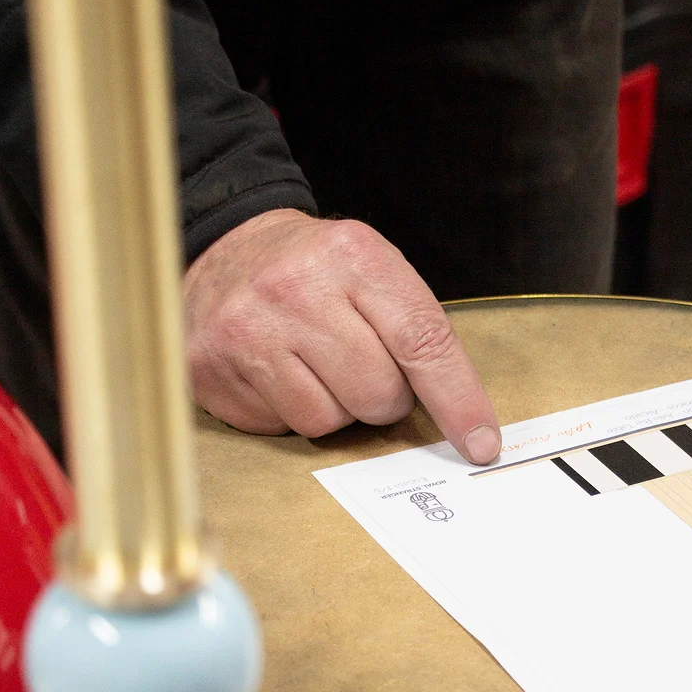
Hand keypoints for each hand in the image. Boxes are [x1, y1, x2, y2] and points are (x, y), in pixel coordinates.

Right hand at [184, 209, 501, 464]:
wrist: (226, 248)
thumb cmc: (317, 273)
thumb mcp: (373, 272)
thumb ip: (416, 334)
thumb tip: (464, 426)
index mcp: (353, 256)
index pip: (421, 342)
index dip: (457, 401)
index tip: (481, 444)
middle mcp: (295, 289)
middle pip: (378, 396)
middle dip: (382, 397)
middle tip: (359, 365)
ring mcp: (247, 330)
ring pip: (329, 423)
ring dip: (335, 408)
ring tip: (314, 366)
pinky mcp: (210, 368)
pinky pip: (282, 429)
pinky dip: (290, 412)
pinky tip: (277, 373)